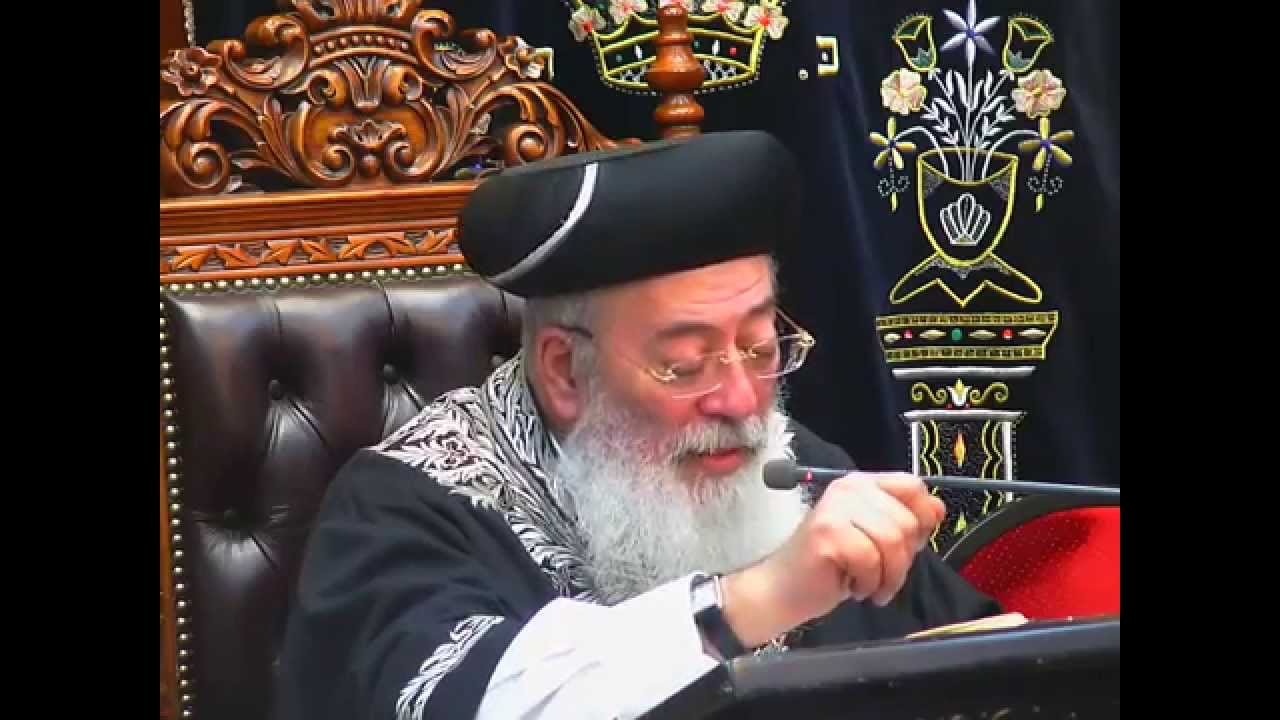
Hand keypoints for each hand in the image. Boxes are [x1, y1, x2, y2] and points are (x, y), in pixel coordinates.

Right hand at [721, 472, 945, 646]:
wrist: (783, 590)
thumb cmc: (830, 568)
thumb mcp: (876, 541)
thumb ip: (905, 522)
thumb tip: (938, 509)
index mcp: (861, 484)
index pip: (912, 486)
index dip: (922, 519)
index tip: (909, 546)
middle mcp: (848, 487)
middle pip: (907, 521)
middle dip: (902, 559)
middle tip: (880, 574)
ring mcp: (835, 508)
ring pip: (893, 541)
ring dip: (888, 576)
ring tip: (869, 585)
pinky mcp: (827, 533)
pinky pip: (871, 560)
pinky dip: (868, 584)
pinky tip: (853, 587)